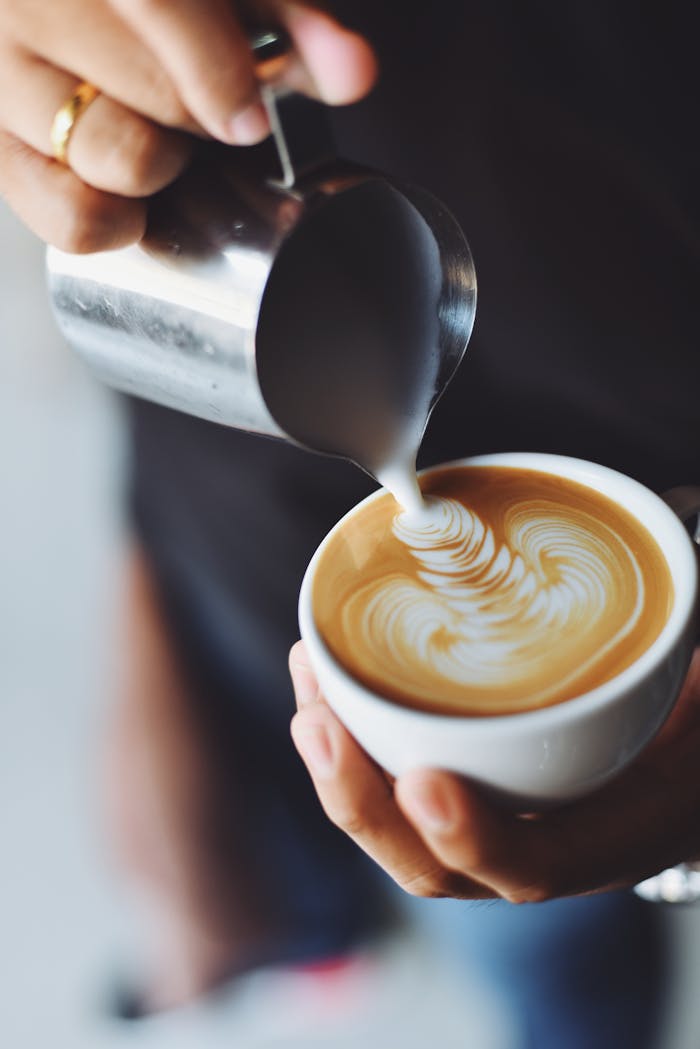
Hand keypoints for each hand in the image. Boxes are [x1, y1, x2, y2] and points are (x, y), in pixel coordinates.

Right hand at [0, 1, 375, 250]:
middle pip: (148, 95)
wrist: (63, 15)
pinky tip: (128, 195)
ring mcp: (4, 79)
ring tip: (159, 137)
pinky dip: (113, 223)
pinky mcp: (0, 152)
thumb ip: (291, 25)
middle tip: (206, 113)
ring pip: (108, 154)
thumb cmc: (150, 9)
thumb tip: (354, 72)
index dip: (216, 71)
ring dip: (159, 164)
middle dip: (201, 119)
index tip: (249, 117)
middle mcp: (30, 7)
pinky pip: (69, 219)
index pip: (155, 5)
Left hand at [289, 641, 699, 901]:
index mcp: (617, 832)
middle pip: (436, 866)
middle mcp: (545, 845)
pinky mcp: (466, 792)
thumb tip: (687, 543)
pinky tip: (322, 679)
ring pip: (401, 830)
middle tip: (320, 728)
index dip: (477, 838)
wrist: (683, 759)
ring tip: (307, 695)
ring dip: (339, 772)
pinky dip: (351, 737)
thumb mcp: (698, 678)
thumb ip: (681, 637)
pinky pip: (394, 784)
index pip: (539, 863)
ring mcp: (498, 825)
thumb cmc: (691, 714)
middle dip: (364, 805)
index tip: (425, 785)